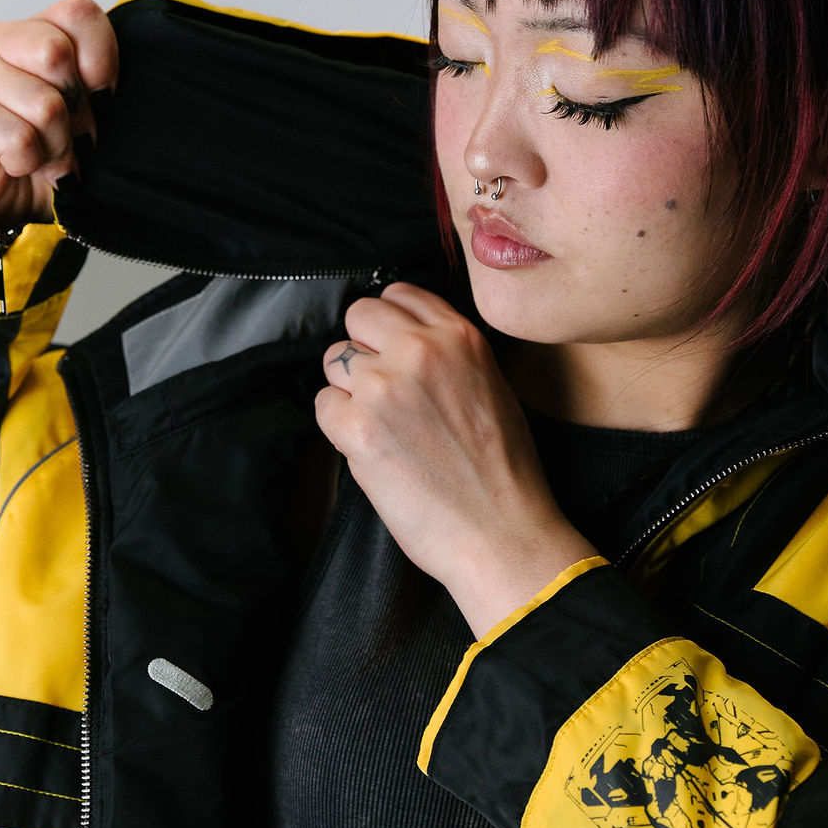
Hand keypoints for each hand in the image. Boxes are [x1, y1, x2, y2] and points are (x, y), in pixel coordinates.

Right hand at [0, 0, 117, 225]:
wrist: (2, 200)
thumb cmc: (48, 153)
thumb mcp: (89, 118)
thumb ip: (100, 91)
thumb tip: (105, 93)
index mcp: (39, 29)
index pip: (80, 15)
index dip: (101, 64)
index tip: (100, 100)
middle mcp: (0, 38)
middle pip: (56, 54)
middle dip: (77, 112)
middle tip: (71, 138)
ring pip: (42, 104)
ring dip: (55, 147)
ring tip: (44, 157)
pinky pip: (17, 136)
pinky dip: (28, 162)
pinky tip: (16, 163)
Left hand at [316, 283, 595, 635]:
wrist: (502, 532)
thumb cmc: (504, 471)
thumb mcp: (492, 386)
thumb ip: (449, 353)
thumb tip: (403, 341)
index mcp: (459, 336)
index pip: (398, 295)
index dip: (390, 323)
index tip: (391, 346)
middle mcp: (419, 351)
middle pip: (358, 316)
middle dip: (364, 348)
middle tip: (382, 388)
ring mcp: (384, 386)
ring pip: (335, 360)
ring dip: (349, 388)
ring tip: (381, 423)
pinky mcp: (356, 428)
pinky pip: (323, 406)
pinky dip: (339, 427)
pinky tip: (371, 447)